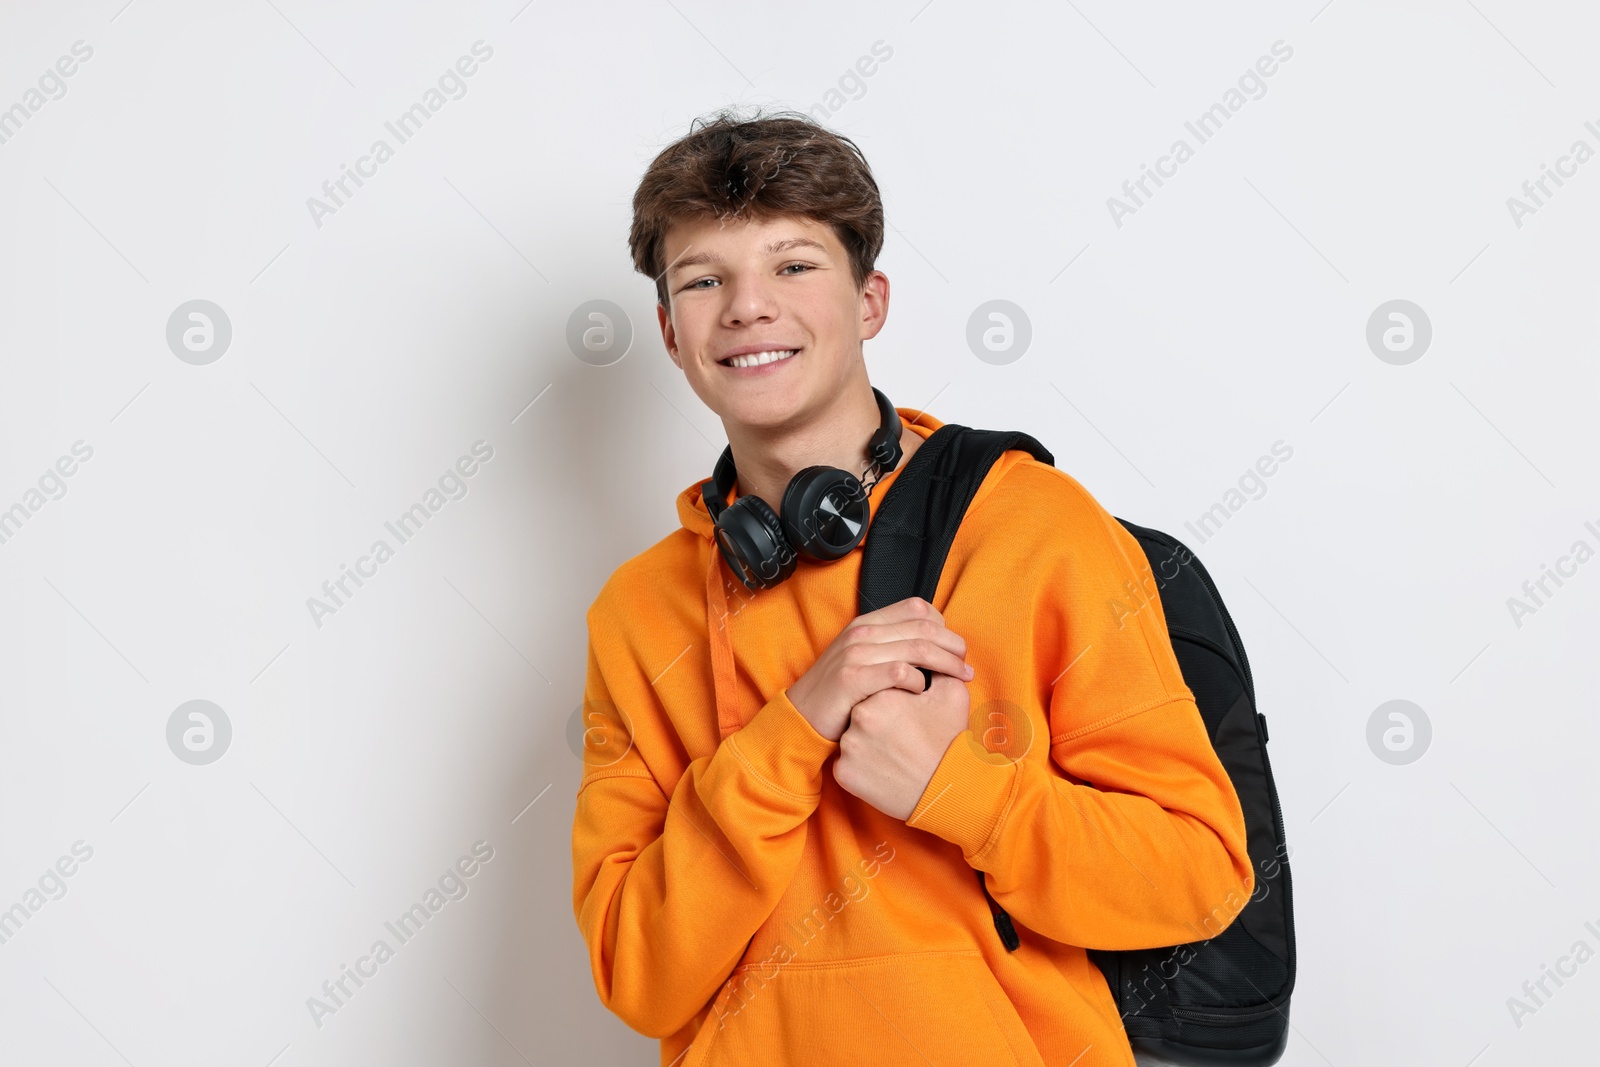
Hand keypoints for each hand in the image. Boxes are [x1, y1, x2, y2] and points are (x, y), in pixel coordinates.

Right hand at [786, 596, 974, 742]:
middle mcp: (862, 633)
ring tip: (962, 678)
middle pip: (924, 628)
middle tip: (967, 666)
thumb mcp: (861, 657)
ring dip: (947, 664)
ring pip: (917, 649)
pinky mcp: (852, 679)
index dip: (943, 625)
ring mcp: (856, 654)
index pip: (917, 608)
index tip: (954, 646)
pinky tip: (923, 692)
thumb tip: (930, 643)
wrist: (802, 715)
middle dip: (953, 646)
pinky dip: (918, 681)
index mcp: (867, 623)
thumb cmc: (839, 691)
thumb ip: (889, 645)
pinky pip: (898, 673)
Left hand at [832, 671, 971, 821]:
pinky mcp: (844, 773)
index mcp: (882, 695)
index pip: (881, 687)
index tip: (909, 715)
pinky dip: (862, 766)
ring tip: (895, 754)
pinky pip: (848, 763)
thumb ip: (937, 668)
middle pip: (864, 712)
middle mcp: (859, 718)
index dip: (897, 701)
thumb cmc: (951, 742)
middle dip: (881, 721)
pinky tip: (884, 769)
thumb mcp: (953, 695)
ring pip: (854, 737)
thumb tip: (928, 659)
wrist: (948, 790)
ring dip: (869, 742)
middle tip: (903, 736)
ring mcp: (848, 748)